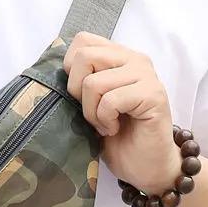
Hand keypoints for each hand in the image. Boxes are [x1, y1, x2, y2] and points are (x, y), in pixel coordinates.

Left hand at [63, 31, 180, 195]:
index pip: (83, 40)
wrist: (145, 166)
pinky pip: (110, 101)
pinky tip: (115, 129)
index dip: (70, 69)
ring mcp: (146, 75)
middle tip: (92, 112)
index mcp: (118, 56)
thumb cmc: (117, 137)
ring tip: (105, 124)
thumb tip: (54, 71)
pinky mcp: (153, 95)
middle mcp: (135, 59)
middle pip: (84, 57)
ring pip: (93, 82)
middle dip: (77, 91)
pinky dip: (105, 120)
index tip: (80, 95)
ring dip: (92, 112)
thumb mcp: (90, 103)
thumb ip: (81, 79)